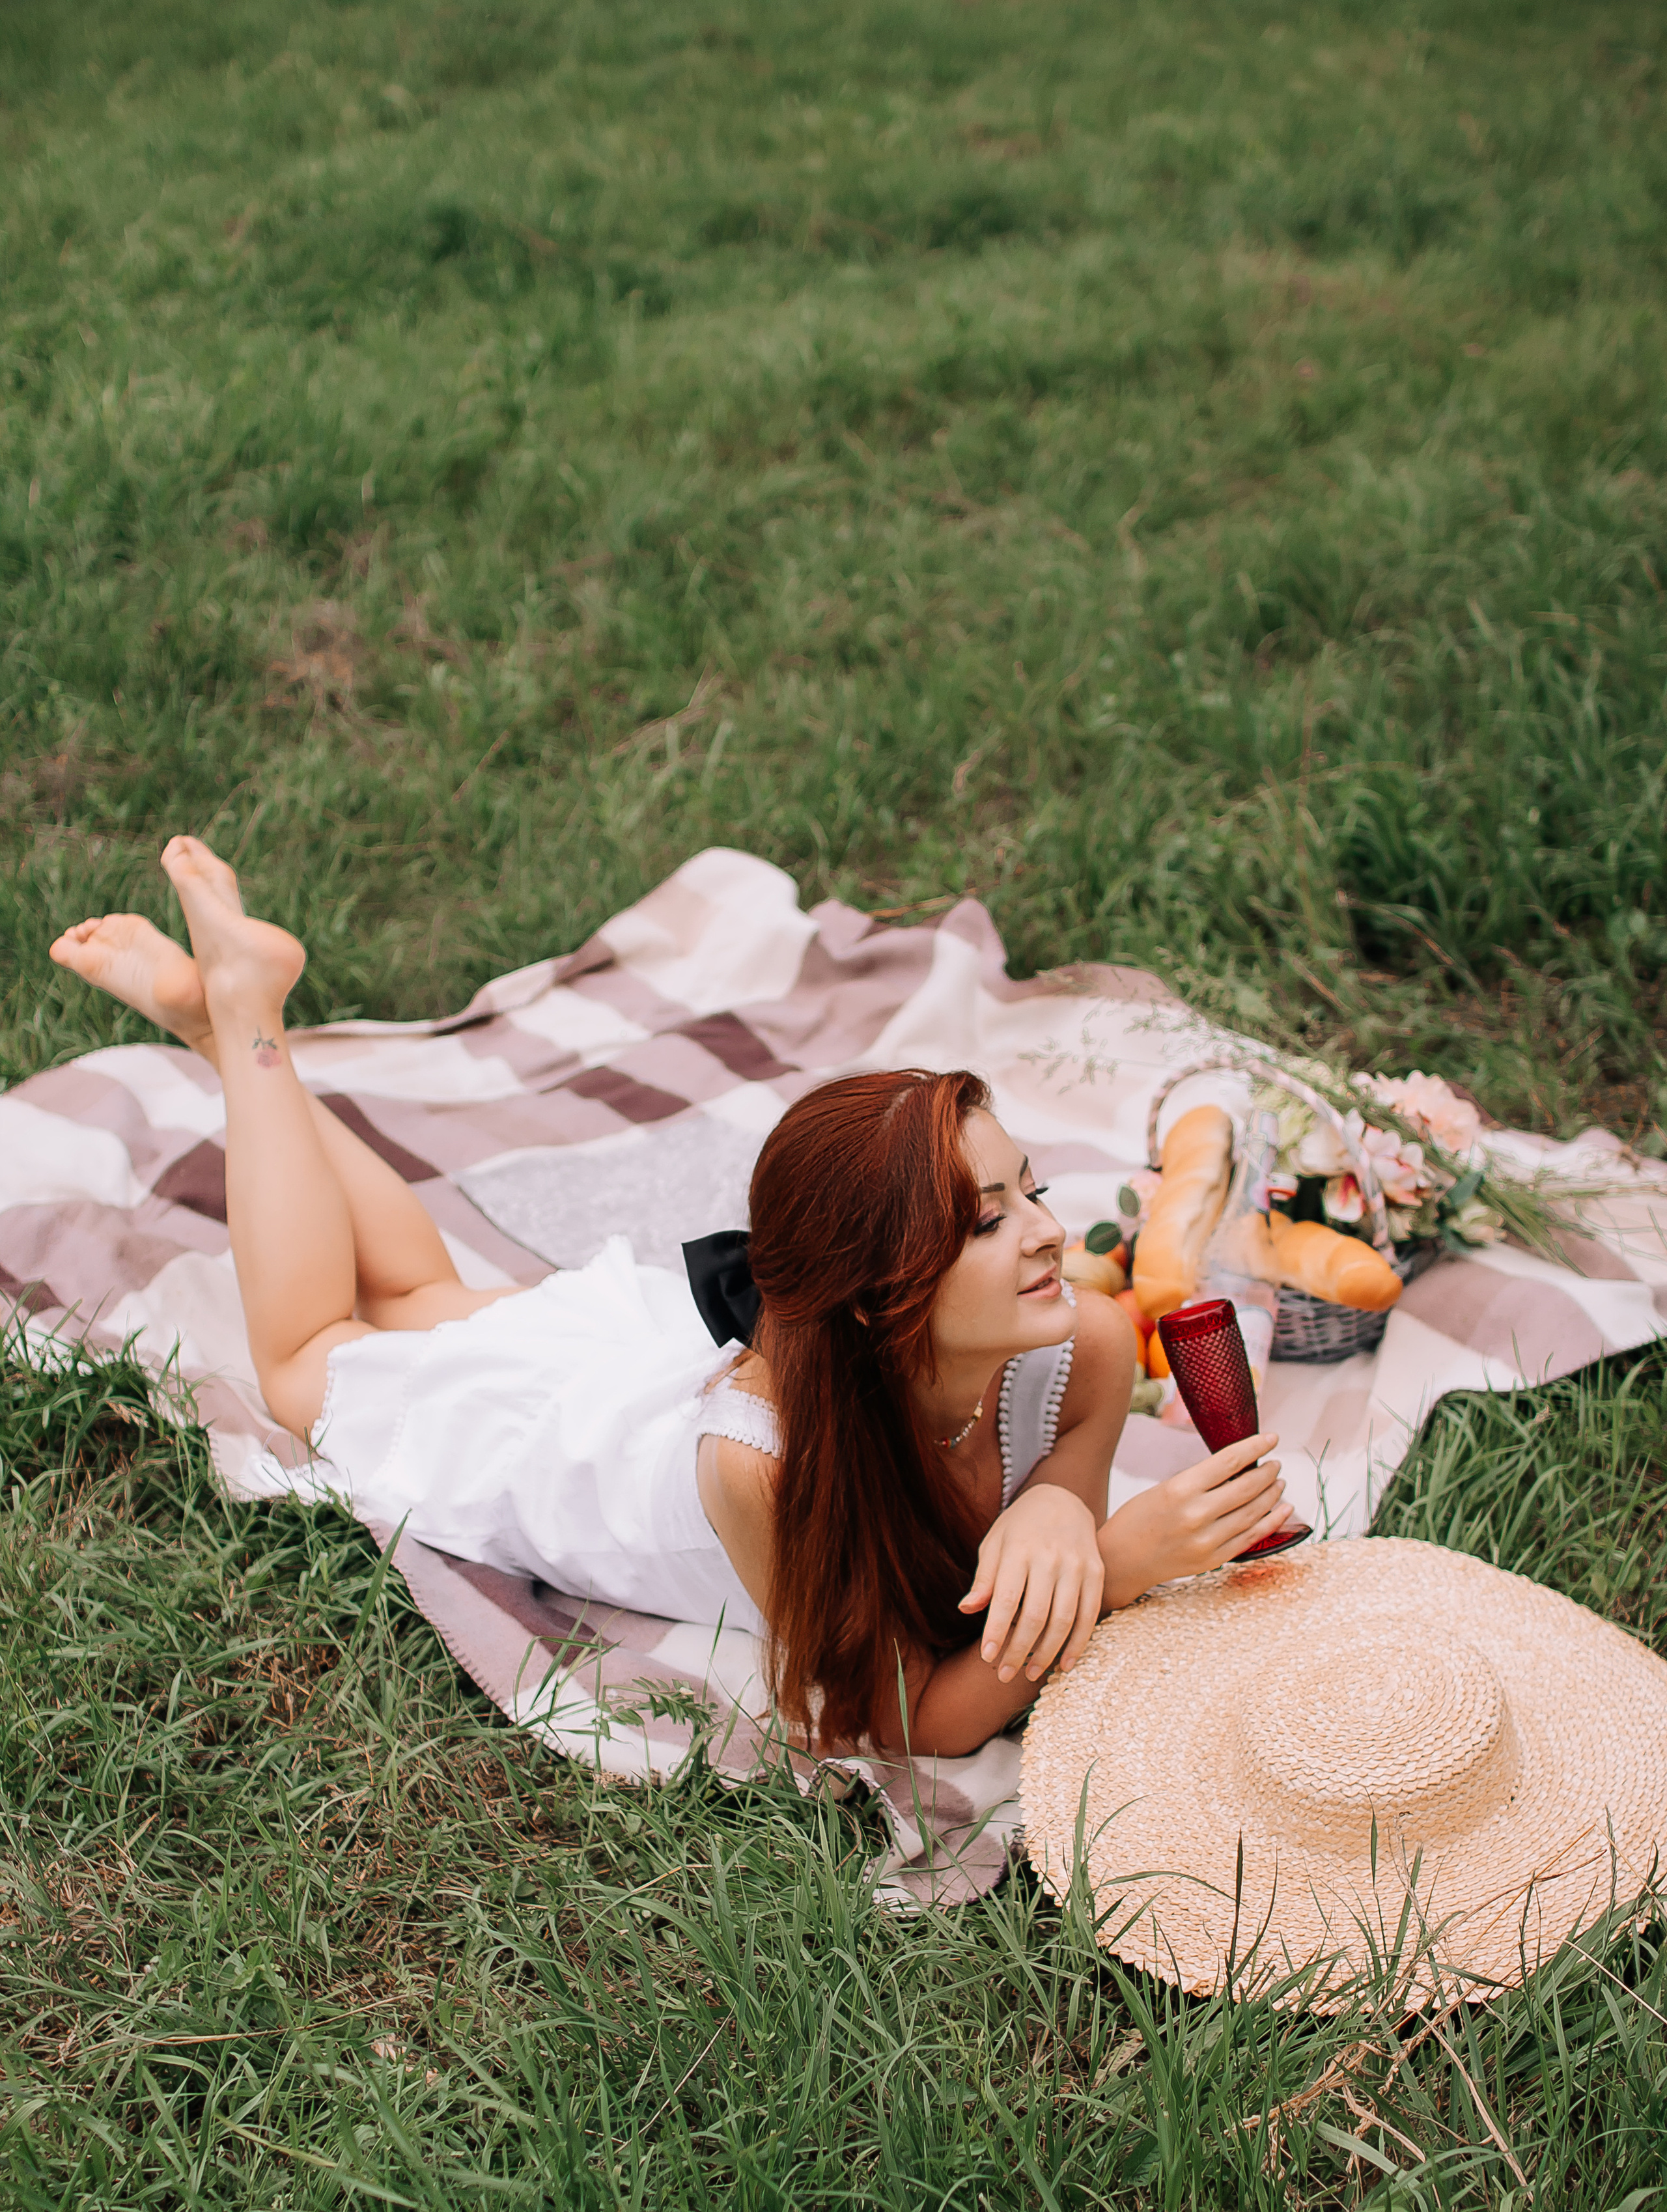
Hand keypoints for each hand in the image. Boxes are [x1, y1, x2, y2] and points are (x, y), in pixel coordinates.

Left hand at [959, 1483, 1104, 1685]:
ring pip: (1064, 1619)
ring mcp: (1077, 1565)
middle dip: (1019, 1650)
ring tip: (1031, 1674)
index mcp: (1019, 1550)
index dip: (996, 1631)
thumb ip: (984, 1578)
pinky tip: (1064, 1664)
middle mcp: (1050, 1558)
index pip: (1007, 1599)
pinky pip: (1089, 1615)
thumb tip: (967, 1609)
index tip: (986, 1657)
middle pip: (1035, 1615)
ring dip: (1047, 1653)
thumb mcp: (995, 1543)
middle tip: (1005, 1674)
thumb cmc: (1019, 1527)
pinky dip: (1078, 1643)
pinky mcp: (1096, 1573)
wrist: (1062, 1498)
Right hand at [1100, 1433, 1291, 1607]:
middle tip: (1276, 1462)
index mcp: (1180, 1489)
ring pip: (1253, 1512)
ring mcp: (1206, 1540)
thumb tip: (1238, 1467)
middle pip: (1246, 1487)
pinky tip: (1283, 1509)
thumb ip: (1199, 1480)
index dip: (1255, 1446)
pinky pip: (1251, 1538)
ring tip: (1279, 1481)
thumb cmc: (1137, 1519)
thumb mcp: (1163, 1488)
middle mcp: (1195, 1515)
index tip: (1271, 1438)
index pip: (1229, 1461)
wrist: (1120, 1560)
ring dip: (1271, 1494)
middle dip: (1267, 1471)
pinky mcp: (1213, 1559)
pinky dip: (1271, 1521)